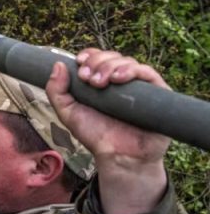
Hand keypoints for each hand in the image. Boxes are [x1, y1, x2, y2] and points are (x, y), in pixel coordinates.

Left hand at [46, 49, 169, 213]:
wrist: (118, 157)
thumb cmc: (95, 135)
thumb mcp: (68, 113)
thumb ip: (56, 91)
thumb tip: (58, 64)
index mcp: (102, 81)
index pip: (98, 57)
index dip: (89, 55)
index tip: (79, 63)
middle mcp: (122, 81)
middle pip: (112, 57)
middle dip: (97, 62)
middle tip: (88, 78)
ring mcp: (140, 87)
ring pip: (128, 62)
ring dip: (111, 66)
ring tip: (100, 82)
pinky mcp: (158, 94)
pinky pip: (149, 74)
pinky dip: (133, 71)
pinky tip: (119, 79)